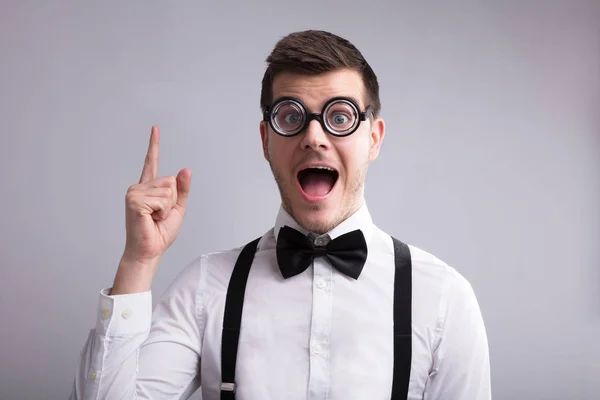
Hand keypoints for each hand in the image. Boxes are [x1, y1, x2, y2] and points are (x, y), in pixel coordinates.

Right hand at [122, 126, 191, 265]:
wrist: (150, 250)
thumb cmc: (160, 233)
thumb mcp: (178, 208)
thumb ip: (182, 190)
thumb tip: (186, 169)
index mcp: (148, 188)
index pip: (151, 162)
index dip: (154, 145)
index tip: (155, 128)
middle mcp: (139, 187)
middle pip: (170, 181)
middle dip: (172, 201)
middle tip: (159, 215)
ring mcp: (135, 192)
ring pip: (168, 190)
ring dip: (167, 207)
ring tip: (154, 218)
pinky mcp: (134, 200)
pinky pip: (162, 199)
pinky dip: (162, 211)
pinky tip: (150, 219)